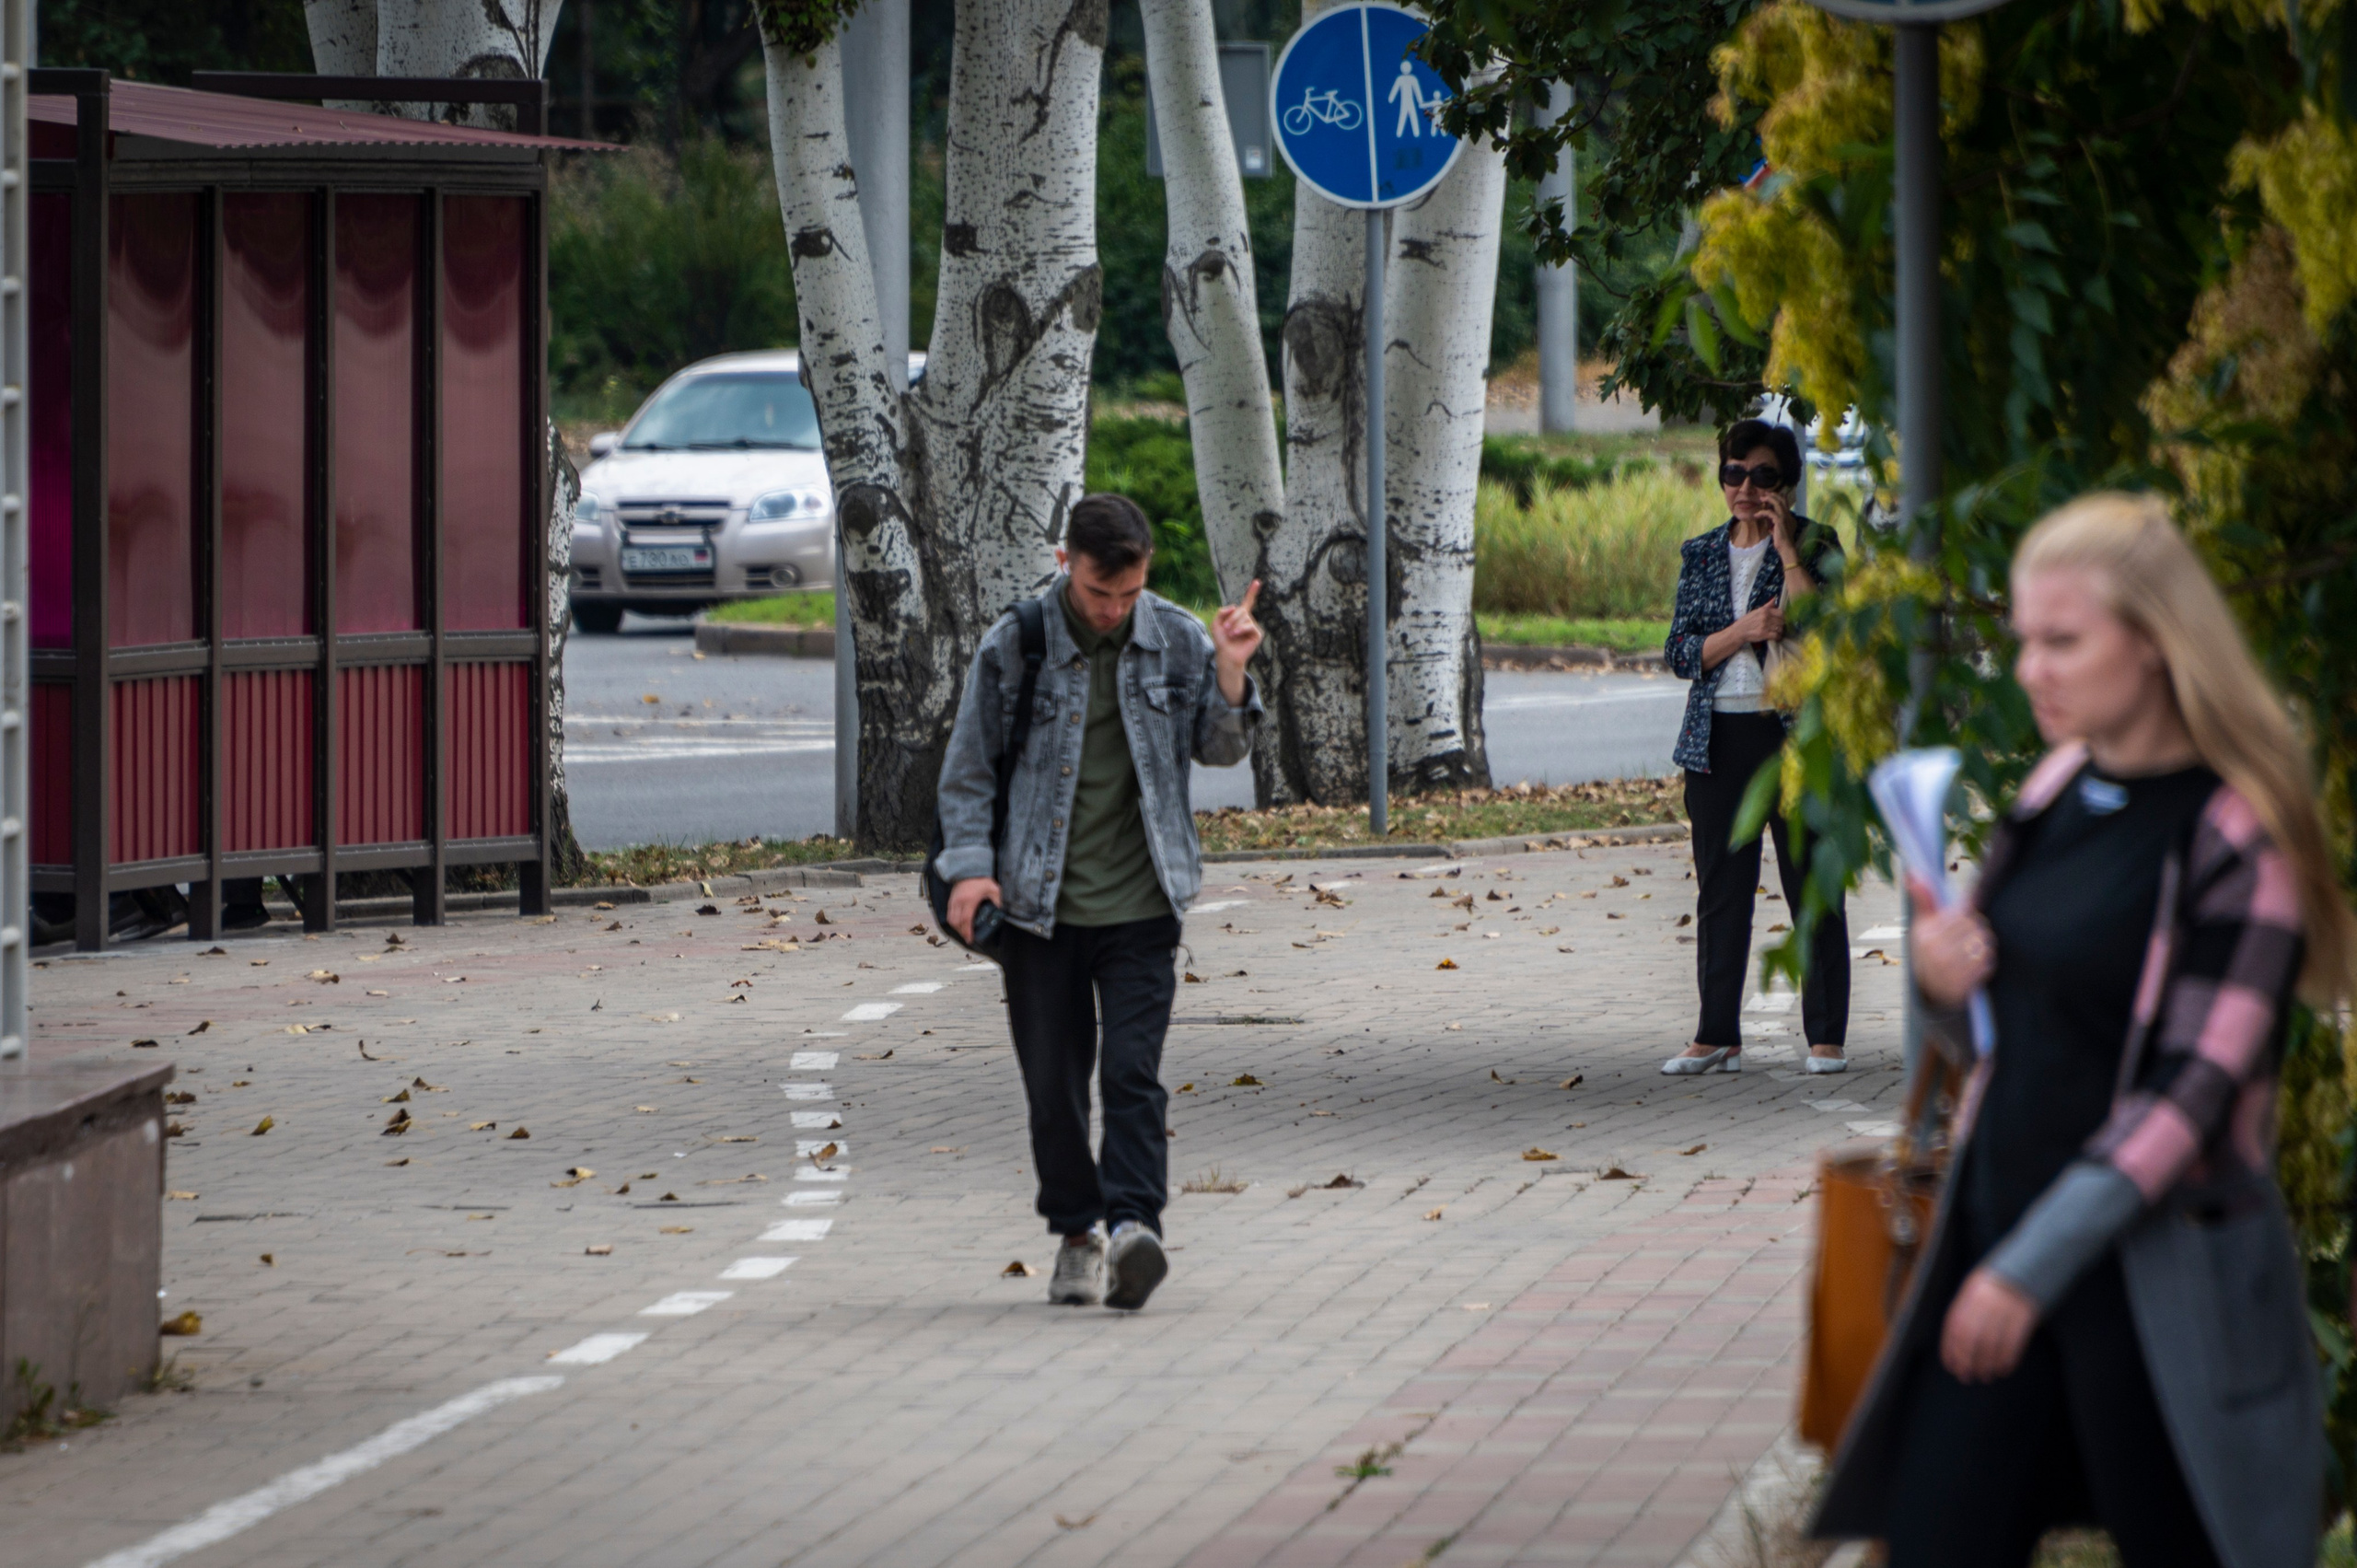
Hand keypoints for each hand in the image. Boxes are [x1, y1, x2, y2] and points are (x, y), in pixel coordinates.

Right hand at [946, 877, 1001, 942]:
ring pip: (951, 919)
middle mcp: (959, 901)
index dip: (967, 931)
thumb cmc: (981, 879)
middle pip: (957, 922)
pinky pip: (949, 914)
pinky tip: (959, 924)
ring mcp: (953, 900)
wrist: (969, 869)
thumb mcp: (993, 889)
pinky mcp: (951, 900)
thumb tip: (1002, 910)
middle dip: (962, 932)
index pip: (966, 919)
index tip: (970, 939)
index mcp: (970, 900)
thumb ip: (998, 900)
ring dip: (956, 928)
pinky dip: (953, 921)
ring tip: (964, 932)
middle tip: (968, 938)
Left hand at [1212, 580, 1262, 705]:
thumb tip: (1234, 607)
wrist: (1226, 655)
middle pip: (1241, 610)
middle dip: (1231, 618)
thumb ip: (1222, 612)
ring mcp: (1253, 626)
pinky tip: (1236, 635)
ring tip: (1230, 634)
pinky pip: (1249, 625)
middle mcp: (1248, 619)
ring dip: (1234, 625)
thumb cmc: (1221, 640)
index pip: (1247, 601)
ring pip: (1245, 617)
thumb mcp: (1216, 623)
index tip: (1257, 581)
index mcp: (1239, 615)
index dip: (1252, 591)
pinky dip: (1241, 629)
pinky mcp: (1257, 634)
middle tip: (1225, 629)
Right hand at [1733, 601, 1784, 643]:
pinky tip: (1776, 637)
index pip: (1781, 612)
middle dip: (1781, 625)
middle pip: (1781, 621)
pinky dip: (1777, 637)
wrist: (1738, 631)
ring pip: (1780, 628)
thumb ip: (1767, 606)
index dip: (1782, 617)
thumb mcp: (1756, 611)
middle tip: (1778, 627)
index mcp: (1764, 611)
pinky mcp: (1764, 634)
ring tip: (1777, 632)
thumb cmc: (1746, 621)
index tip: (1780, 620)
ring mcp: (1765, 626)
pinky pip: (1776, 635)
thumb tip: (1774, 598)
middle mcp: (1766, 617)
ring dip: (1779, 631)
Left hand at [1764, 490, 1797, 559]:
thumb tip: (1767, 518)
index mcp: (1789, 516)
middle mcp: (1788, 515)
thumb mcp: (1777, 529)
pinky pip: (1770, 513)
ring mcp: (1785, 517)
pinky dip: (1762, 512)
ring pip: (1777, 503)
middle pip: (1782, 500)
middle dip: (1773, 495)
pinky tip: (1756, 515)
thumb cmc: (1781, 540)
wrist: (1786, 547)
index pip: (1785, 503)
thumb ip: (1774, 523)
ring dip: (1769, 499)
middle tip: (1764, 494)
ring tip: (1761, 498)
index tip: (1769, 495)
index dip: (1777, 497)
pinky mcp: (1780, 521)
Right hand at [1908, 875, 1993, 1006]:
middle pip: (1975, 926)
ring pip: (1984, 943)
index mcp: (1926, 935)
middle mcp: (1937, 952)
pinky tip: (1974, 963)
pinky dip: (1985, 961)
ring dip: (1983, 944)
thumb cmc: (1928, 951)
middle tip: (1969, 934)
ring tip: (1972, 948)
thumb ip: (1923, 898)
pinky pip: (1988, 961)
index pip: (1961, 913)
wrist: (1930, 992)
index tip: (1966, 916)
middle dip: (1976, 928)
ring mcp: (1951, 969)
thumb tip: (1914, 871)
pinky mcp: (1966, 982)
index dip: (1967, 913)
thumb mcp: (1921, 926)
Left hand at [1941, 1267, 2037, 1382]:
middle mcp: (1985, 1301)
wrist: (2028, 1264)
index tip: (1951, 1366)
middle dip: (1967, 1360)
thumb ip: (1965, 1311)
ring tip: (1986, 1376)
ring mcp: (2006, 1307)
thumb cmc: (1997, 1282)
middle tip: (1967, 1376)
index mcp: (1969, 1295)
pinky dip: (2007, 1358)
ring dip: (1987, 1363)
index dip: (1951, 1349)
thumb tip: (1954, 1344)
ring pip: (1992, 1342)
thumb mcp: (1975, 1289)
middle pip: (1971, 1336)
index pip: (1955, 1326)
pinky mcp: (2025, 1314)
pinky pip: (2014, 1341)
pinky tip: (2004, 1368)